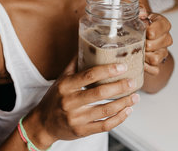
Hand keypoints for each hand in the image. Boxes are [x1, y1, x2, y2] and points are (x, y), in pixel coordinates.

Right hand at [24, 57, 139, 147]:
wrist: (43, 124)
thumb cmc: (55, 98)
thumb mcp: (61, 79)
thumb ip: (75, 64)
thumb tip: (88, 45)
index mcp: (65, 86)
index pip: (89, 75)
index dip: (107, 70)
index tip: (122, 66)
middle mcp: (70, 102)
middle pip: (99, 93)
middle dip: (119, 87)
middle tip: (132, 82)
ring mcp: (76, 118)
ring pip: (105, 110)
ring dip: (123, 103)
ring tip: (135, 97)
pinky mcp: (82, 131)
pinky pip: (104, 126)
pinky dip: (119, 118)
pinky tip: (127, 111)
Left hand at [139, 6, 172, 74]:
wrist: (134, 30)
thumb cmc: (136, 21)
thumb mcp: (137, 11)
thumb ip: (140, 8)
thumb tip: (142, 13)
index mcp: (163, 24)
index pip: (163, 27)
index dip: (151, 30)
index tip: (143, 29)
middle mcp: (166, 38)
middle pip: (156, 44)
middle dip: (144, 43)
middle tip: (135, 40)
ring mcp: (163, 52)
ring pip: (155, 58)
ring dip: (143, 55)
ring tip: (135, 50)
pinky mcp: (158, 63)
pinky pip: (155, 70)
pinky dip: (145, 67)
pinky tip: (137, 61)